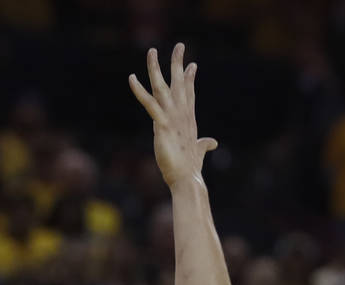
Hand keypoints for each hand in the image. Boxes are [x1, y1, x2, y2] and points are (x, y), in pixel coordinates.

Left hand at [129, 44, 217, 188]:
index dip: (190, 79)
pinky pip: (148, 102)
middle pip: (179, 83)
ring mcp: (172, 117)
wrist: (187, 178)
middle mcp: (182, 114)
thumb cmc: (190, 168)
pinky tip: (131, 78)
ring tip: (152, 51)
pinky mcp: (161, 124)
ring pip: (163, 86)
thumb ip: (204, 145)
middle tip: (179, 45)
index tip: (192, 65)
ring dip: (156, 67)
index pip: (189, 94)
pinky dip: (139, 90)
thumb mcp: (198, 152)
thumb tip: (213, 142)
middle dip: (179, 63)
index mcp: (188, 119)